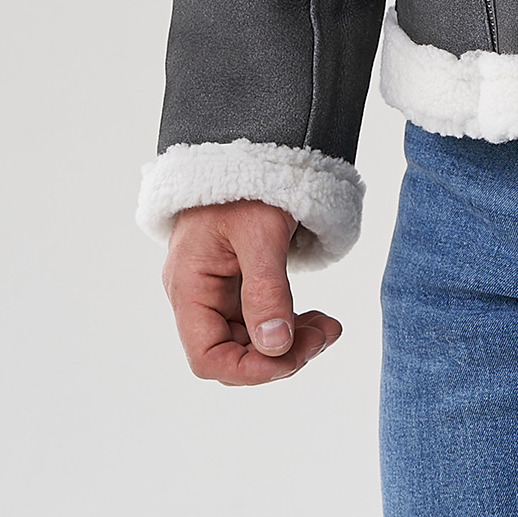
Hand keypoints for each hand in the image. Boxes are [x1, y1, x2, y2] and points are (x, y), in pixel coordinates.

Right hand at [161, 200, 341, 384]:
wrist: (247, 146)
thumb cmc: (247, 183)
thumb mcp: (260, 232)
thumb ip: (266, 290)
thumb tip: (276, 347)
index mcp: (189, 286)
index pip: (207, 357)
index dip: (249, 370)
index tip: (293, 357)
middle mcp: (197, 295)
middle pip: (231, 353)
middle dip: (279, 356)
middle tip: (325, 335)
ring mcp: (216, 291)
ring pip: (249, 341)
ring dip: (289, 344)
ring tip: (329, 328)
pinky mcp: (236, 283)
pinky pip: (258, 320)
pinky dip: (288, 325)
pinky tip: (316, 319)